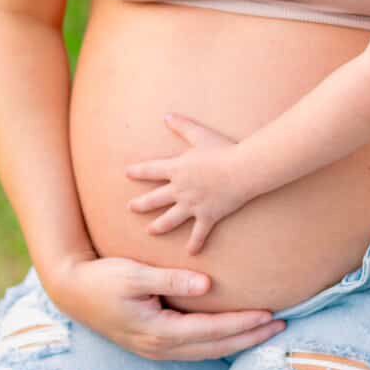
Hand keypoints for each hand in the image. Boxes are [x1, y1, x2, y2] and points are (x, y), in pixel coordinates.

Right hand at [45, 253, 283, 360]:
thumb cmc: (103, 279)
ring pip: (207, 352)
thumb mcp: (133, 274)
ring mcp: (156, 350)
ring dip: (237, 342)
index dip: (242, 324)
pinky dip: (219, 343)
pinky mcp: (154, 344)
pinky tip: (233, 335)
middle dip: (249, 338)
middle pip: (215, 347)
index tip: (269, 314)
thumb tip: (206, 285)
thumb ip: (170, 279)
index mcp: (158, 331)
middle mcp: (160, 347)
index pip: (211, 330)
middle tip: (281, 326)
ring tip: (266, 331)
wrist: (72, 292)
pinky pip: (195, 349)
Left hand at [126, 112, 246, 253]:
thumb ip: (182, 126)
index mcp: (177, 169)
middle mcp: (180, 189)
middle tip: (130, 207)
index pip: (150, 170)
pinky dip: (195, 244)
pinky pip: (198, 234)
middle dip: (140, 204)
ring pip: (170, 219)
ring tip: (150, 231)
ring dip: (158, 226)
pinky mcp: (207, 216)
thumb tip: (166, 116)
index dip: (137, 171)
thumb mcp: (200, 135)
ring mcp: (192, 205)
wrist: (242, 170)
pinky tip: (190, 252)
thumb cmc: (222, 150)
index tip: (127, 173)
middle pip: (154, 199)